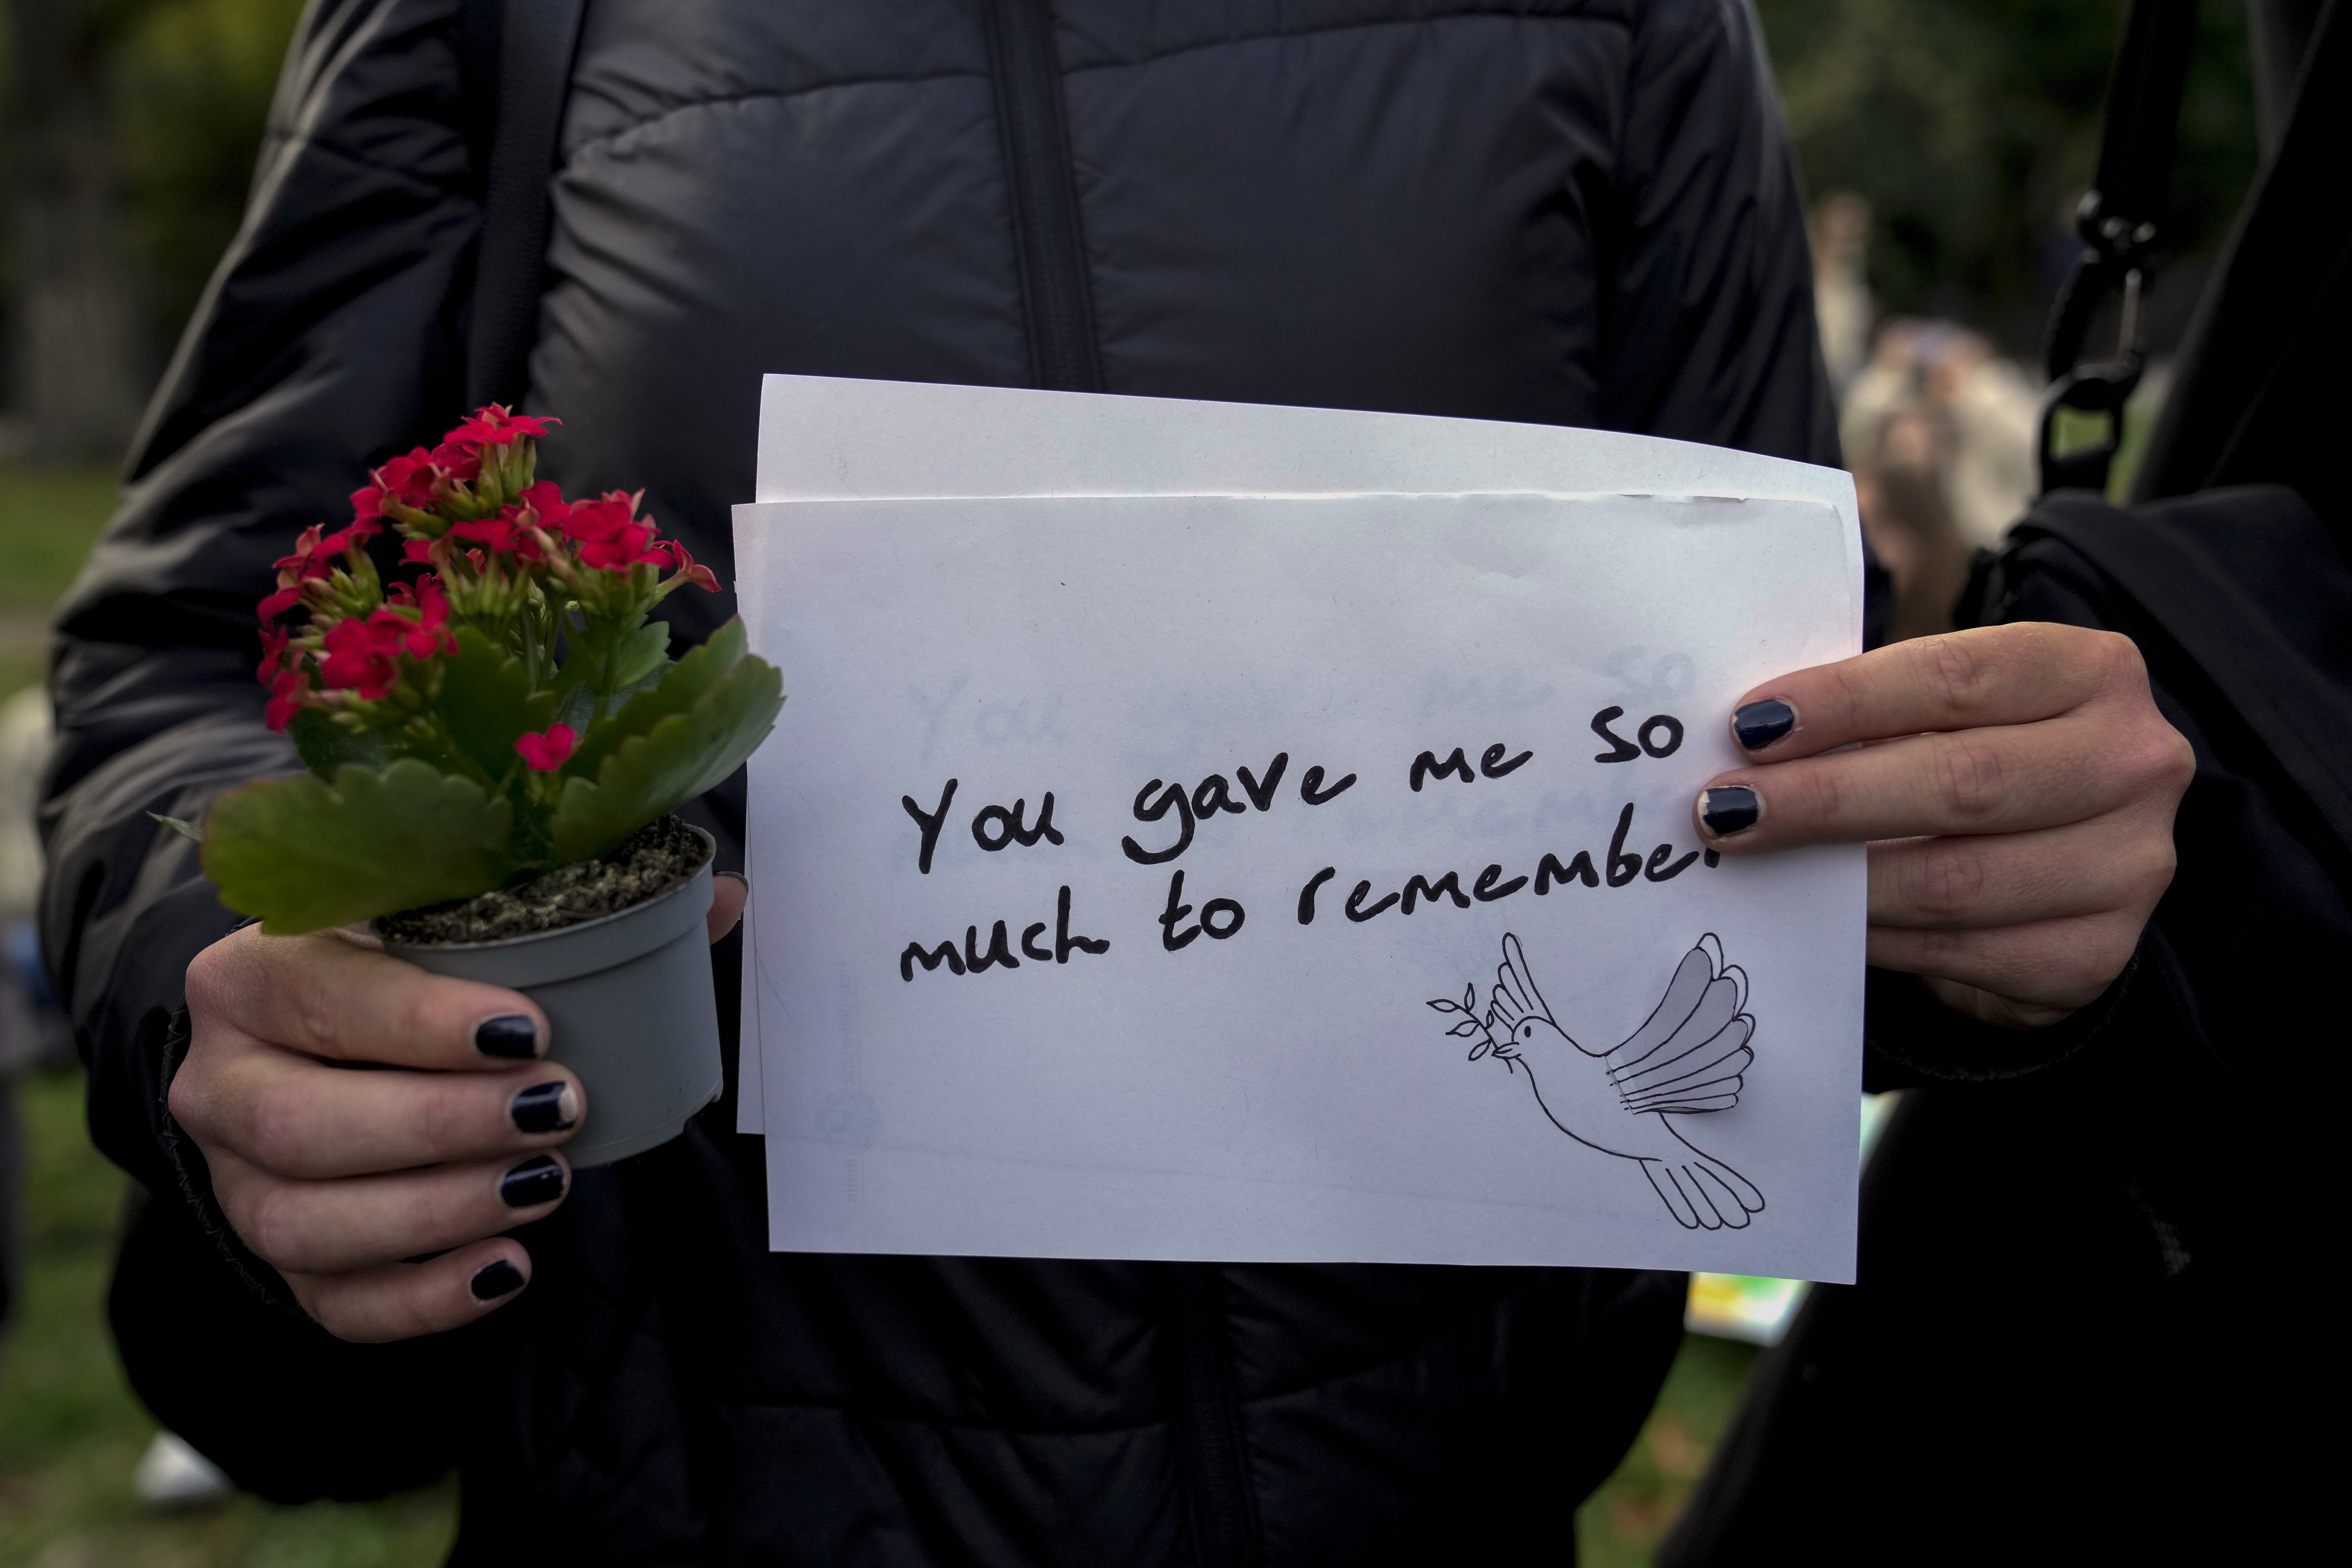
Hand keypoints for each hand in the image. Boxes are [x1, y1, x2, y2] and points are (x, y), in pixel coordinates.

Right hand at [171, 874, 747, 1341]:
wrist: (319, 1050)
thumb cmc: (411, 974)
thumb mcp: (463, 924)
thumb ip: (583, 905)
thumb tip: (729, 898)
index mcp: (251, 973)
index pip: (319, 996)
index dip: (420, 1020)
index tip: (532, 1028)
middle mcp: (217, 1081)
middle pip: (302, 1123)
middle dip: (442, 1124)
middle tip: (560, 1109)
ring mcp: (236, 1181)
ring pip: (310, 1221)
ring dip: (439, 1209)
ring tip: (547, 1183)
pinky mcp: (276, 1260)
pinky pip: (335, 1302)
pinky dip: (425, 1297)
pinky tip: (509, 1268)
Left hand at [1692, 624, 2192, 1028]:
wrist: (2066, 858)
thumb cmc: (1979, 756)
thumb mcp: (1946, 713)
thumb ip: (1874, 715)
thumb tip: (1749, 739)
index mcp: (2092, 671)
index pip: (1956, 676)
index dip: (1846, 701)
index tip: (1750, 726)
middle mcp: (2134, 762)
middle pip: (1961, 782)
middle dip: (1826, 799)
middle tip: (1725, 809)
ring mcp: (2128, 866)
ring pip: (1955, 880)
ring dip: (1837, 881)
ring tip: (1753, 865)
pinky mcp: (2095, 956)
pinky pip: (1957, 951)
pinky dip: (1874, 937)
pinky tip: (1821, 921)